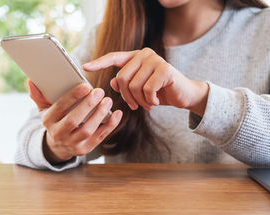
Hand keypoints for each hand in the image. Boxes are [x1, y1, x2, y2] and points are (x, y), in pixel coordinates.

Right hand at [28, 80, 122, 162]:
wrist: (58, 146)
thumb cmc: (54, 121)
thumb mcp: (44, 109)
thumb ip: (39, 95)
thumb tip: (31, 81)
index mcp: (48, 121)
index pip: (60, 108)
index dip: (73, 97)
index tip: (86, 85)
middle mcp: (59, 134)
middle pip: (74, 120)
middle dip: (88, 105)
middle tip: (99, 91)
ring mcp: (73, 144)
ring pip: (88, 130)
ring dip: (100, 115)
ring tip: (108, 101)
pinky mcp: (85, 149)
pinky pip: (100, 137)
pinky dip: (110, 125)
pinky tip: (117, 114)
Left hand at [83, 48, 208, 115]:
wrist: (184, 95)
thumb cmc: (160, 91)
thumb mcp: (140, 89)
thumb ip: (125, 85)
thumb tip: (111, 84)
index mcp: (136, 57)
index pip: (114, 57)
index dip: (99, 63)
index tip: (85, 67)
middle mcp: (144, 54)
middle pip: (122, 78)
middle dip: (127, 96)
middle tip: (135, 106)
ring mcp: (155, 60)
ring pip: (134, 85)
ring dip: (140, 101)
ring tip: (148, 104)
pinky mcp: (165, 69)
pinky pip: (147, 89)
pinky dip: (150, 100)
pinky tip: (156, 101)